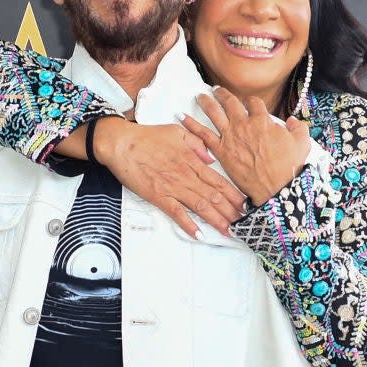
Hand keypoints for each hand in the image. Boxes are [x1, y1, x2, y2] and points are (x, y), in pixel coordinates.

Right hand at [93, 116, 246, 237]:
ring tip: (229, 231)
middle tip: (243, 222)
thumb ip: (197, 144)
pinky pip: (177, 213)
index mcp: (192, 160)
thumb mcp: (177, 132)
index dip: (234, 193)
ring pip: (200, 206)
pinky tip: (199, 234)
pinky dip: (188, 224)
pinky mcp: (158, 196)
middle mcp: (186, 175)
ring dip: (216, 220)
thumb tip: (210, 159)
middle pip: (214, 196)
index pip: (219, 180)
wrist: (121, 143)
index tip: (245, 204)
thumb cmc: (146, 136)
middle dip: (230, 210)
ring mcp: (172, 187)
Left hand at [180, 88, 310, 206]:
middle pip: (230, 102)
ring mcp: (230, 137)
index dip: (250, 101)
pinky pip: (202, 134)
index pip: (253, 103)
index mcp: (263, 120)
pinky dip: (191, 125)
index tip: (247, 102)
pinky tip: (182, 117)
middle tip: (216, 90)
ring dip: (206, 102)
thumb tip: (293, 122)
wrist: (275, 186)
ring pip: (214, 113)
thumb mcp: (301, 143)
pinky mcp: (220, 151)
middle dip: (223, 94)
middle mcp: (244, 124)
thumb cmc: (289, 166)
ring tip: (199, 96)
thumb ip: (298, 128)